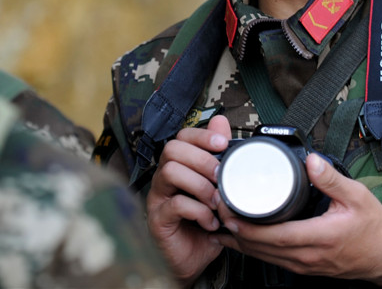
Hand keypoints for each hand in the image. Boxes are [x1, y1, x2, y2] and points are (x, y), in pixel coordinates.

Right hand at [145, 115, 230, 283]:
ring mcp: (158, 198)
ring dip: (200, 185)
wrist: (195, 257)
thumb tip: (221, 123)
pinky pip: (175, 204)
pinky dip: (198, 211)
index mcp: (179, 165)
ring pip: (170, 172)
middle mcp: (164, 177)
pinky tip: (210, 221)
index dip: (201, 135)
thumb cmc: (205, 220)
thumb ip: (217, 155)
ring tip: (216, 201)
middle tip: (221, 176)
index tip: (223, 143)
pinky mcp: (158, 220)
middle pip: (172, 149)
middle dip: (202, 159)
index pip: (181, 136)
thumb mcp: (217, 187)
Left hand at [214, 152, 381, 284]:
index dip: (246, 226)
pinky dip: (253, 250)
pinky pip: (272, 260)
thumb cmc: (372, 228)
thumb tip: (311, 161)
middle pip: (261, 248)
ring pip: (263, 257)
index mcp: (318, 238)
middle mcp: (306, 255)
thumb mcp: (356, 196)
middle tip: (216, 210)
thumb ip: (331, 178)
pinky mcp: (303, 267)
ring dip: (240, 242)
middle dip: (235, 231)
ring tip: (220, 223)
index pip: (273, 235)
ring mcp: (304, 265)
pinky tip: (241, 240)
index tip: (228, 209)